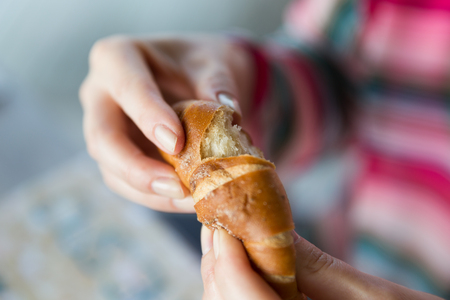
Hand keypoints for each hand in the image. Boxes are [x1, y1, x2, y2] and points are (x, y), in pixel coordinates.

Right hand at [79, 34, 252, 211]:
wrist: (195, 76)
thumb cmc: (199, 63)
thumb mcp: (213, 62)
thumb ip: (217, 83)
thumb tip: (230, 112)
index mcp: (117, 57)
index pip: (126, 87)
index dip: (148, 116)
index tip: (177, 144)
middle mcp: (100, 94)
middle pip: (103, 138)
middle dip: (137, 169)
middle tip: (177, 187)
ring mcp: (105, 127)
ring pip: (110, 168)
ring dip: (148, 192)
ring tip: (190, 200)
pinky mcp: (117, 153)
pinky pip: (126, 182)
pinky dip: (155, 197)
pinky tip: (186, 200)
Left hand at [200, 226, 442, 299]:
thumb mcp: (367, 295)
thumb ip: (315, 266)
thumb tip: (272, 225)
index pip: (244, 298)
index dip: (226, 259)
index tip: (220, 222)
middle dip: (219, 263)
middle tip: (217, 224)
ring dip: (223, 274)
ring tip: (226, 239)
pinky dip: (239, 287)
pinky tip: (245, 264)